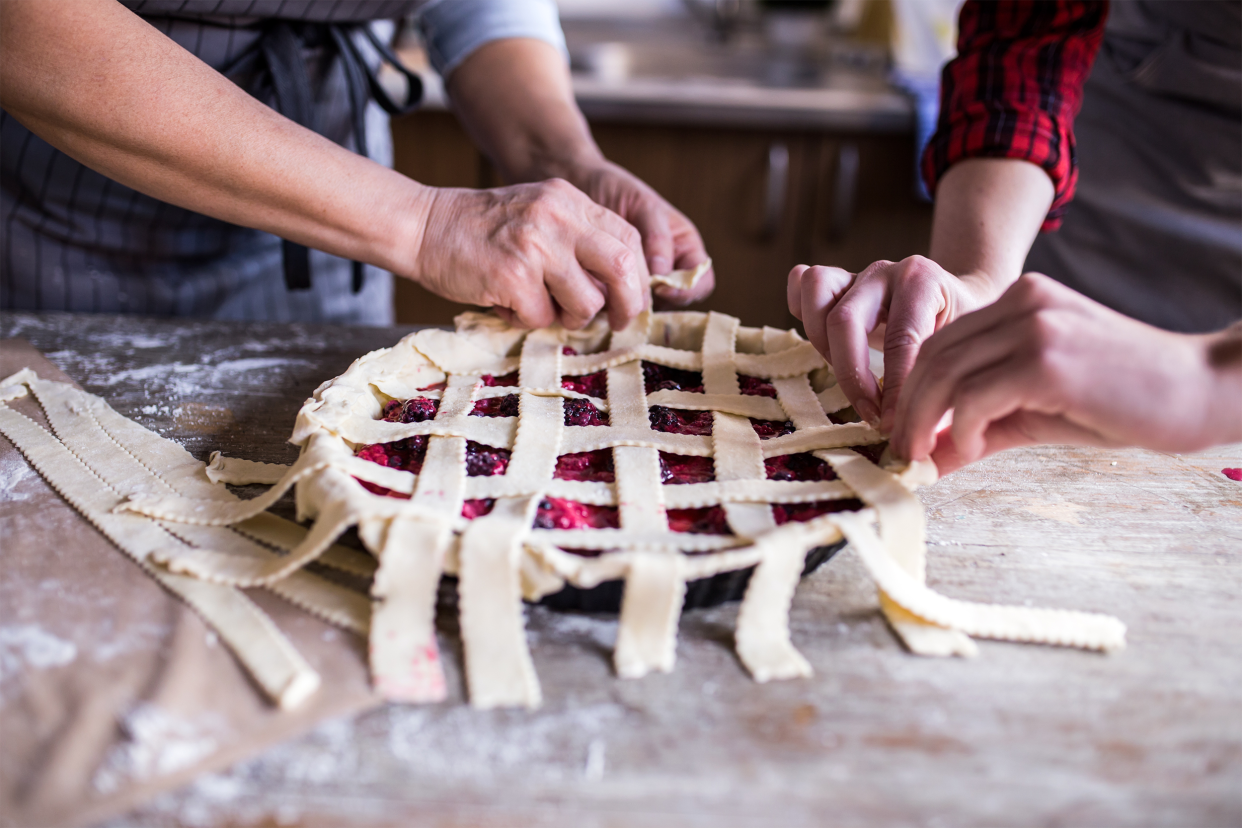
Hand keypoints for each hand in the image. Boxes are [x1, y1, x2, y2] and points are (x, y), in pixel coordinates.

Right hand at [413, 179, 647, 329]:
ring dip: (568, 318)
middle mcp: (559, 217)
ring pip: (586, 302)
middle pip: (624, 268)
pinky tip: (504, 301)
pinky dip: (526, 319)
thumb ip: (577, 240)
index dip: (639, 277)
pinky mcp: (513, 275)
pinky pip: (542, 318)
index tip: (630, 301)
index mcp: (570, 200)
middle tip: (617, 323)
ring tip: (540, 306)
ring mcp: (536, 245)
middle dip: (628, 304)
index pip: (630, 239)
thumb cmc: (482, 231)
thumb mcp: (539, 215)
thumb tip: (617, 290)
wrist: (424, 226)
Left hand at [573, 160, 713, 306]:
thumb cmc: (617, 190)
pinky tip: (592, 288)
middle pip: (673, 303)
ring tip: (605, 287)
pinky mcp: (611, 289)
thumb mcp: (644, 205)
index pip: (700, 282)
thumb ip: (657, 237)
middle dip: (653, 301)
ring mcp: (638, 282)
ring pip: (644, 309)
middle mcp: (666, 270)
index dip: (686, 290)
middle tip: (628, 291)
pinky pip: (616, 307)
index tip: (660, 286)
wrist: (579, 186)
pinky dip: (607, 304)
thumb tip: (661, 276)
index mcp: (684, 249)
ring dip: (628, 305)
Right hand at [786, 256, 1000, 429]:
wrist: (958, 298)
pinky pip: (801, 284)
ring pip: (815, 293)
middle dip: (851, 376)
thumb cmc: (960, 328)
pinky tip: (825, 344)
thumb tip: (926, 433)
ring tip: (848, 376)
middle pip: (844, 319)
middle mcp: (884, 271)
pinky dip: (802, 313)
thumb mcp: (963, 348)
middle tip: (869, 413)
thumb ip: (945, 379)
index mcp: (922, 281)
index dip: (892, 388)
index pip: (900, 338)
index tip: (891, 423)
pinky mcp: (835, 281)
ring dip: (822, 345)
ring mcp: (855, 273)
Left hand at [892, 273, 1238, 473]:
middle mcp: (1023, 302)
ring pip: (946, 373)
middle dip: (908, 408)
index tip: (903, 431)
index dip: (912, 390)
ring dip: (924, 421)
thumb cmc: (1121, 402)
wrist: (1199, 391)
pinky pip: (976, 395)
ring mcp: (1036, 326)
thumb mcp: (1036, 409)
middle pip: (933, 355)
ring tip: (922, 456)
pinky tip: (972, 447)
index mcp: (1020, 299)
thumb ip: (979, 426)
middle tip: (901, 451)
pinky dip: (962, 427)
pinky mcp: (1047, 361)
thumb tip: (926, 458)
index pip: (939, 342)